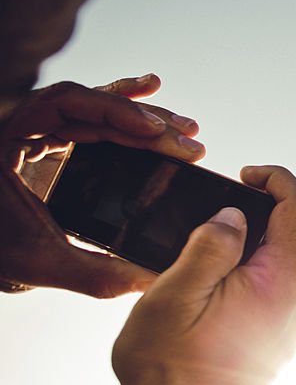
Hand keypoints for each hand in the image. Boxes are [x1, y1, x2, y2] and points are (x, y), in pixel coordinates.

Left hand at [0, 74, 203, 295]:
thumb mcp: (40, 263)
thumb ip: (95, 273)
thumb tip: (153, 281)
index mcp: (6, 138)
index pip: (65, 104)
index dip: (115, 111)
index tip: (156, 130)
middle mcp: (18, 126)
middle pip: (90, 105)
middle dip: (144, 120)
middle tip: (188, 139)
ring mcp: (31, 133)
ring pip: (93, 113)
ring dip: (142, 119)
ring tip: (186, 130)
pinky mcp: (42, 146)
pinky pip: (85, 123)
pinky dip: (120, 116)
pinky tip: (151, 112)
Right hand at [50, 167, 295, 384]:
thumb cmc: (170, 366)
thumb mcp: (175, 295)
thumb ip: (210, 245)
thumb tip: (235, 214)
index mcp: (284, 284)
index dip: (276, 177)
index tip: (244, 173)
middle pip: (293, 232)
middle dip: (255, 216)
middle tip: (208, 224)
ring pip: (285, 260)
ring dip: (253, 248)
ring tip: (206, 262)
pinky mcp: (291, 335)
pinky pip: (281, 287)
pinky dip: (255, 273)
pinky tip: (217, 290)